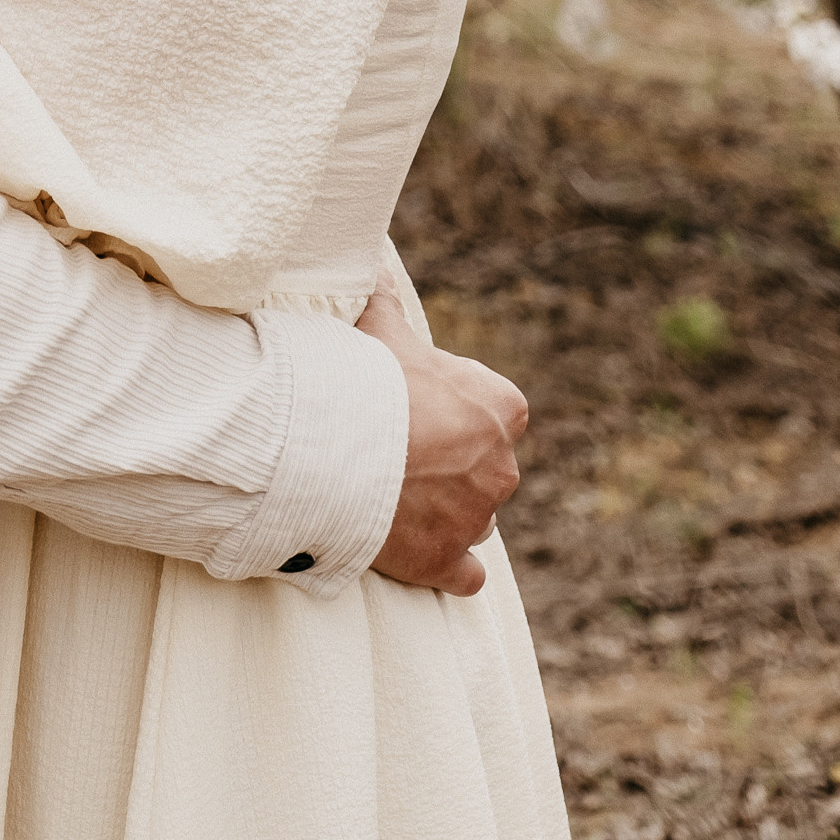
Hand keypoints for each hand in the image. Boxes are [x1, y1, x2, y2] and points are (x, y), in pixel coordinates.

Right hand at [356, 285, 527, 596]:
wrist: (338, 450)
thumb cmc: (366, 383)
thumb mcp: (380, 330)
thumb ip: (386, 302)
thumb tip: (375, 265)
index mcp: (501, 408)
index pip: (498, 412)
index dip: (460, 413)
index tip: (422, 411)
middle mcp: (502, 465)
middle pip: (486, 468)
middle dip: (454, 465)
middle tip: (401, 455)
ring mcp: (477, 518)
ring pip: (474, 518)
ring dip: (446, 512)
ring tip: (396, 499)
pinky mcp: (448, 560)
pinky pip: (466, 575)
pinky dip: (450, 570)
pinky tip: (424, 557)